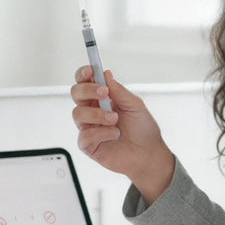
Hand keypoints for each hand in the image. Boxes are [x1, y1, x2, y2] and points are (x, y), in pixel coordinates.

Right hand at [71, 67, 174, 203]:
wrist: (148, 153)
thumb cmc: (142, 130)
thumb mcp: (135, 105)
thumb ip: (118, 90)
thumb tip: (106, 74)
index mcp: (101, 98)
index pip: (85, 82)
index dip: (83, 74)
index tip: (90, 70)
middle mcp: (92, 111)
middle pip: (76, 93)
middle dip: (88, 90)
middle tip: (104, 93)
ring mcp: (89, 127)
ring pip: (78, 113)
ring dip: (98, 114)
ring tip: (115, 119)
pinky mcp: (88, 145)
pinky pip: (85, 135)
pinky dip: (101, 133)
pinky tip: (114, 134)